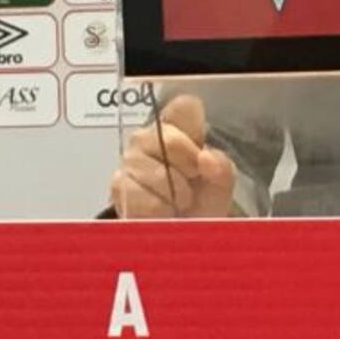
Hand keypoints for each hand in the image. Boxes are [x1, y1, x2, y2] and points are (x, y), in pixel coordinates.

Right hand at [109, 94, 236, 217]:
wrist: (179, 233)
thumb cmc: (200, 199)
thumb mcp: (220, 183)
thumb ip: (221, 167)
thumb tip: (205, 159)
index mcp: (176, 125)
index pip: (185, 105)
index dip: (195, 131)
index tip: (200, 157)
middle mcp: (148, 136)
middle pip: (171, 140)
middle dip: (188, 169)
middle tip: (191, 182)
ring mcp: (129, 158)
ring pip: (158, 173)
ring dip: (175, 195)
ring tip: (177, 201)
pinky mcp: (118, 184)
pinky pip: (143, 198)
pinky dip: (160, 211)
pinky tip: (162, 212)